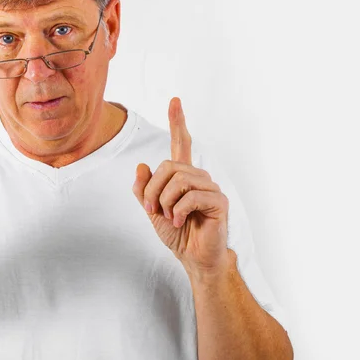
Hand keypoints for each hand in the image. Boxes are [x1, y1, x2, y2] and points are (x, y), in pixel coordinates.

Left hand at [132, 97, 229, 277]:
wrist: (194, 259)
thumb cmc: (177, 234)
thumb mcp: (152, 210)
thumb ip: (144, 189)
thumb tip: (141, 165)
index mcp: (183, 175)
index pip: (180, 143)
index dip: (177, 121)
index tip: (175, 100)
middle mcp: (198, 176)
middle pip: (168, 165)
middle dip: (152, 189)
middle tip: (151, 209)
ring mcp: (210, 187)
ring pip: (178, 179)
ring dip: (164, 200)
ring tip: (167, 217)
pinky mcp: (218, 201)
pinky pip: (191, 195)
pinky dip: (177, 210)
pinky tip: (178, 221)